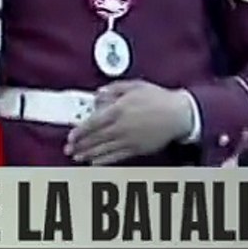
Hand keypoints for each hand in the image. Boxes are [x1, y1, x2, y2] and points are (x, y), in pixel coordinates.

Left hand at [65, 80, 193, 165]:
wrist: (178, 114)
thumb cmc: (158, 98)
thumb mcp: (134, 85)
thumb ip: (114, 89)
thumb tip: (99, 94)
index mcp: (118, 109)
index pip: (92, 123)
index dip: (79, 131)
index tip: (70, 137)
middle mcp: (121, 126)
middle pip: (95, 138)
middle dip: (80, 145)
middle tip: (68, 150)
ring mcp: (129, 139)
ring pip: (103, 149)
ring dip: (88, 154)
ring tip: (77, 157)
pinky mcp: (137, 149)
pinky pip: (116, 157)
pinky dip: (104, 161)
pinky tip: (95, 163)